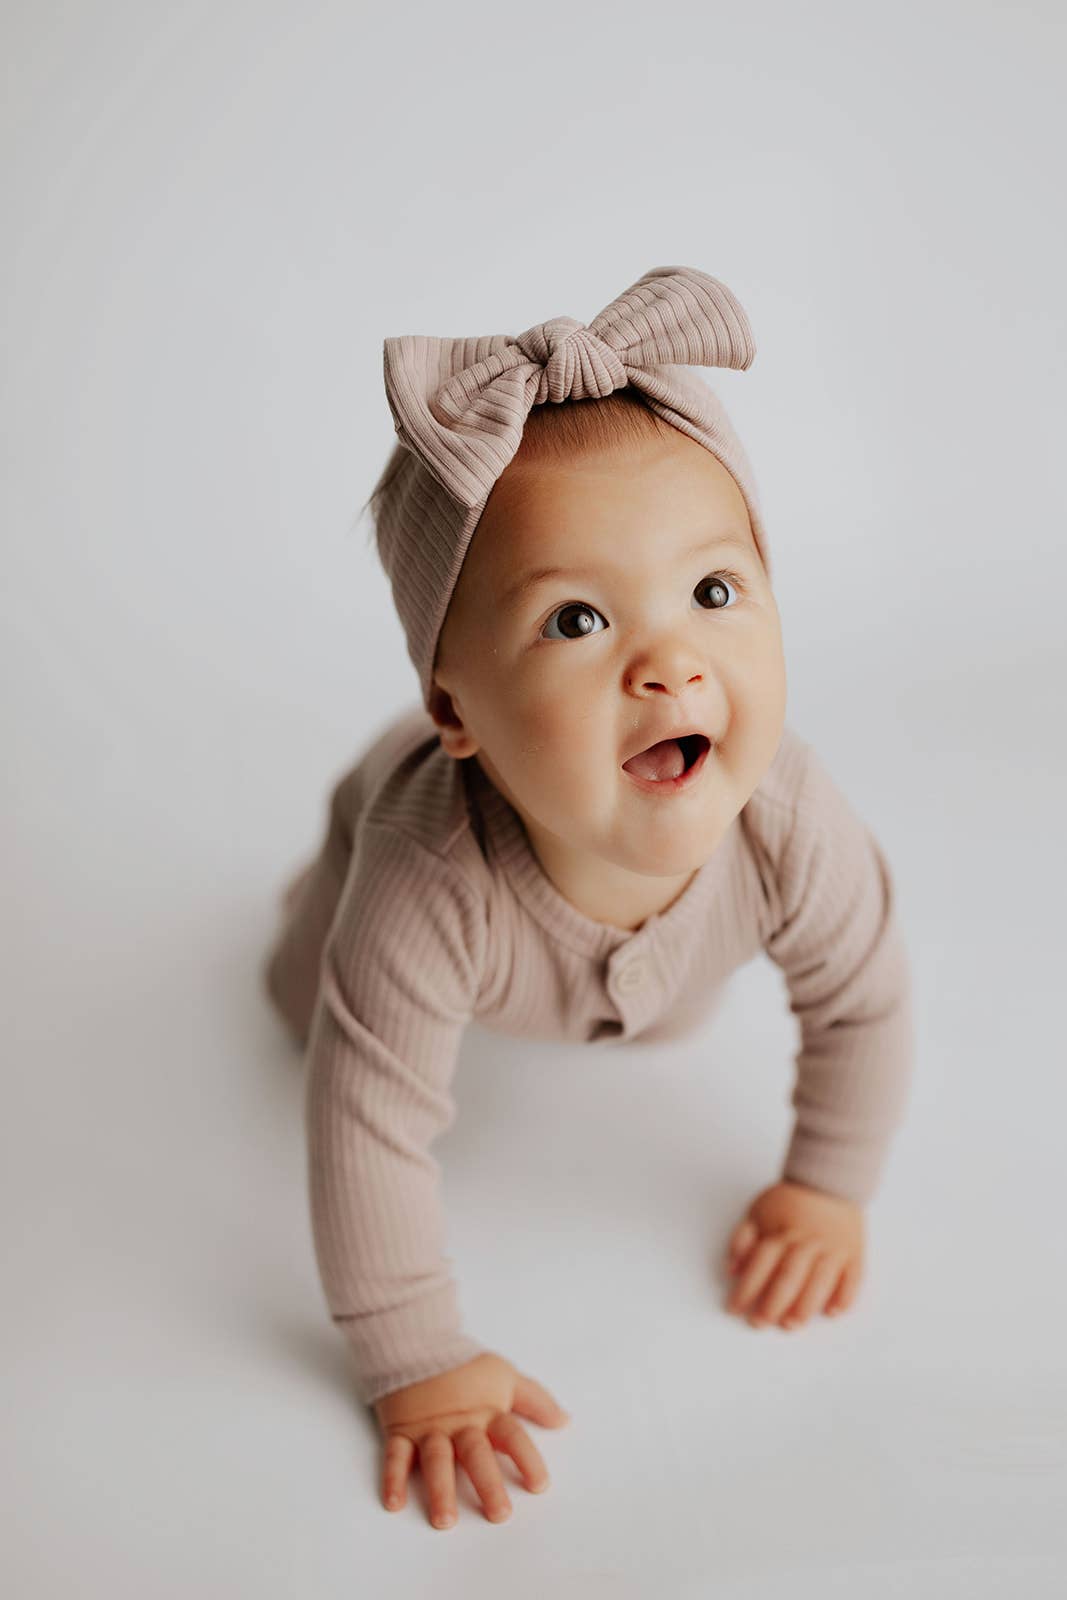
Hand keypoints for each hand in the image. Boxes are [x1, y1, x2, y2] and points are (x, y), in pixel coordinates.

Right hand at [373, 1351, 570, 1529]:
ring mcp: (429, 1429)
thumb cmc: (464, 1366)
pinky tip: (394, 1503)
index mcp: (487, 1412)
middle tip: (499, 1514)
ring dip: (440, 1489)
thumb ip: (534, 1400)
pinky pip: (396, 1455)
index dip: (527, 1459)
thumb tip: (564, 1420)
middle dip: (487, 1483)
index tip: (539, 1485)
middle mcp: (460, 1424)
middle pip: (476, 1454)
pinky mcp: (401, 1430)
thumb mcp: (504, 1376)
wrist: (416, 1342)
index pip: (512, 1435)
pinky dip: (392, 1478)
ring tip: (445, 1519)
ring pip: (436, 1460)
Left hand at [724, 1179, 864, 1329]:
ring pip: (819, 1281)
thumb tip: (731, 1270)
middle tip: (759, 1323)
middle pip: (788, 1277)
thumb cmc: (790, 1200)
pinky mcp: (854, 1253)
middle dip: (772, 1304)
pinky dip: (844, 1296)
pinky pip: (853, 1278)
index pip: (760, 1264)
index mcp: (781, 1232)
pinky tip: (833, 1312)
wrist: (829, 1180)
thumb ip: (742, 1240)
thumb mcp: (757, 1211)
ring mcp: (833, 1248)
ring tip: (791, 1325)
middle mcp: (807, 1242)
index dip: (745, 1289)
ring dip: (805, 1306)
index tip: (734, 1309)